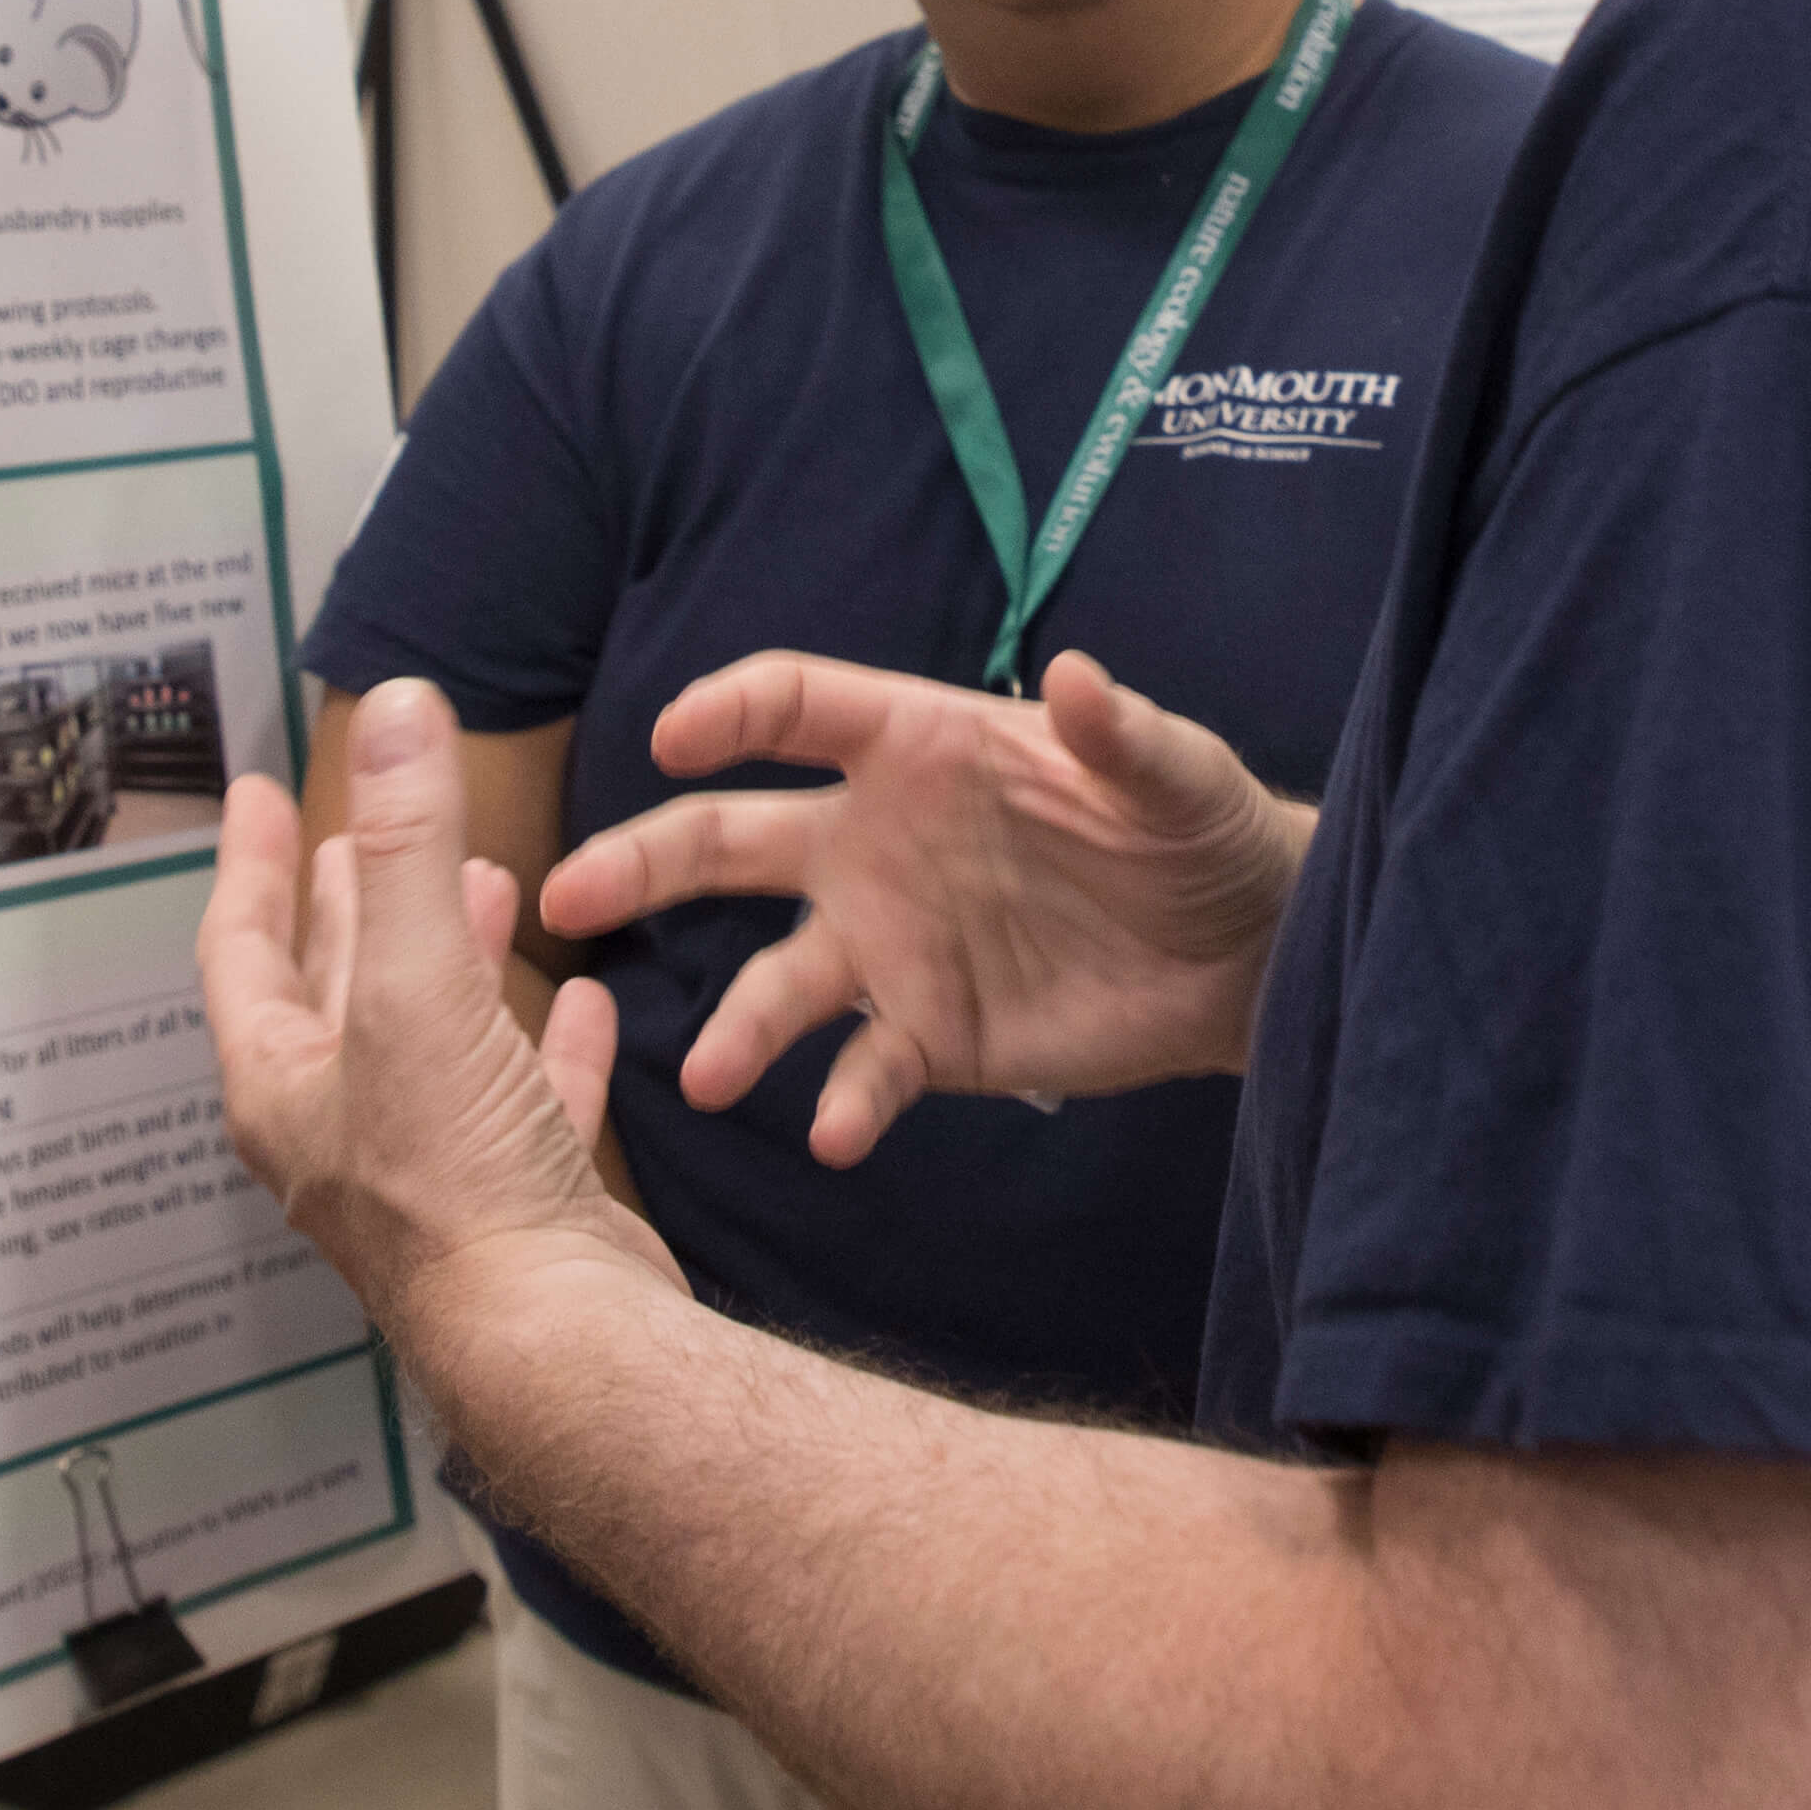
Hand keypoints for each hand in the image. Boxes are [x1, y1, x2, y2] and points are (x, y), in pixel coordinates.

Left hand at [200, 684, 677, 1348]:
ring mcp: (427, 1174)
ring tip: (486, 885)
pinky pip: (521, 1102)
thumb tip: (397, 708)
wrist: (553, 1339)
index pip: (243, 950)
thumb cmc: (457, 1179)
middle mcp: (341, 1131)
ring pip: (428, 1042)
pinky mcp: (514, 1203)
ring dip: (451, 960)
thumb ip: (407, 845)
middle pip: (331, 993)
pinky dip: (541, 1044)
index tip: (256, 797)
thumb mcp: (418, 983)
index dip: (250, 866)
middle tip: (351, 835)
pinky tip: (576, 1000)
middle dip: (348, 906)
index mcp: (284, 1084)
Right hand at [541, 647, 1305, 1162]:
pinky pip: (864, 1070)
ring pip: (776, 980)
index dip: (733, 709)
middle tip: (567, 898)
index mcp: (918, 749)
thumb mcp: (1178, 774)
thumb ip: (1122, 734)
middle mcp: (876, 844)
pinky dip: (846, 1102)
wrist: (1243, 957)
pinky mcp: (930, 1037)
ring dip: (736, 1026)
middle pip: (731, 841)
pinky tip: (839, 1132)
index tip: (674, 731)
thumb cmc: (1201, 832)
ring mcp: (892, 946)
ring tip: (708, 1074)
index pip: (799, 709)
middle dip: (645, 863)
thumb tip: (1079, 677)